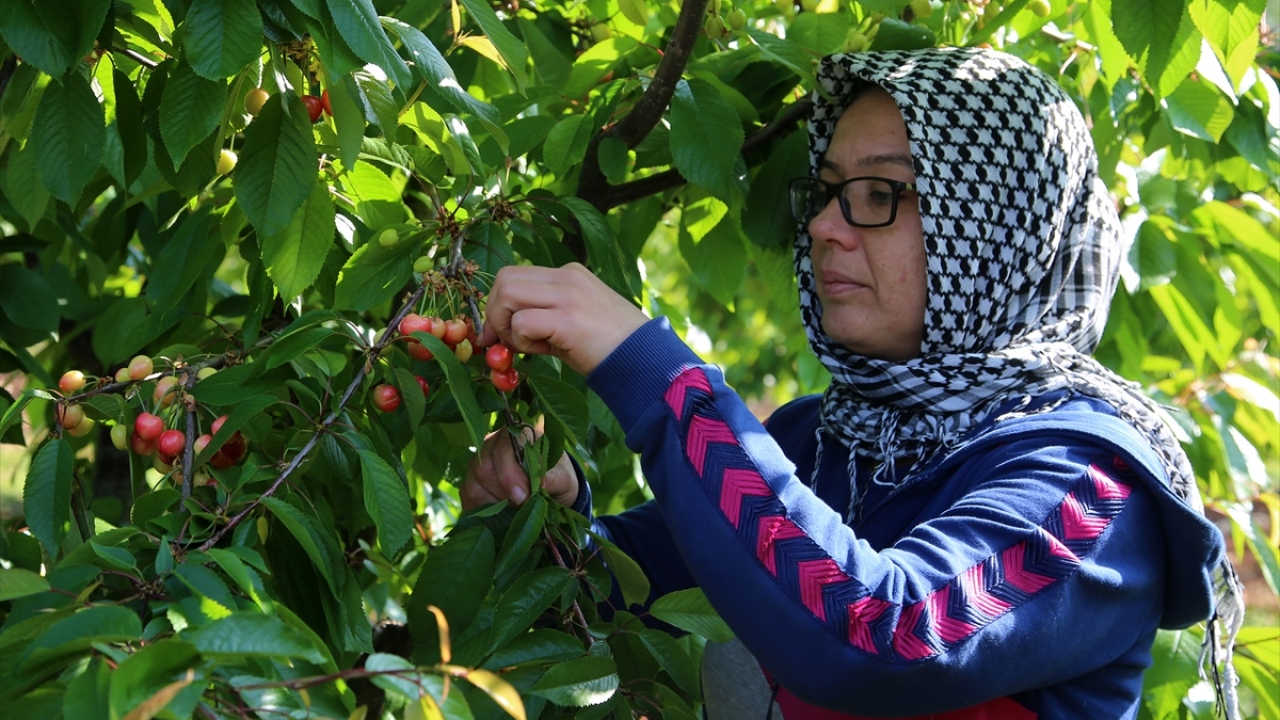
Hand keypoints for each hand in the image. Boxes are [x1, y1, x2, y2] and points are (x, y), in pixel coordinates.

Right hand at [461, 426, 578, 509]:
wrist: (551, 489)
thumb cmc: (556, 477)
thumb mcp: (563, 477)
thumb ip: (552, 478)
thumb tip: (539, 485)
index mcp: (516, 435)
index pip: (503, 448)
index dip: (509, 474)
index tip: (522, 496)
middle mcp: (491, 445)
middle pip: (484, 469)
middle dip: (504, 493)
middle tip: (523, 506)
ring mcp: (476, 465)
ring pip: (474, 487)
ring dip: (496, 505)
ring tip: (516, 509)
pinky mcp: (469, 485)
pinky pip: (468, 501)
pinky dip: (485, 513)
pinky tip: (502, 516)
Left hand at [478, 263, 647, 375]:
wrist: (646, 359)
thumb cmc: (611, 346)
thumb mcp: (573, 320)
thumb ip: (541, 316)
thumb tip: (502, 332)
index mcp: (569, 274)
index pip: (515, 275)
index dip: (497, 305)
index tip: (499, 334)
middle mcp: (567, 276)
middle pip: (504, 279)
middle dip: (494, 313)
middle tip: (504, 342)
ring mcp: (568, 295)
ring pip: (507, 294)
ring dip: (506, 325)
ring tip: (527, 345)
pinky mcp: (568, 319)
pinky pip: (521, 323)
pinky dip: (521, 341)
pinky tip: (544, 351)